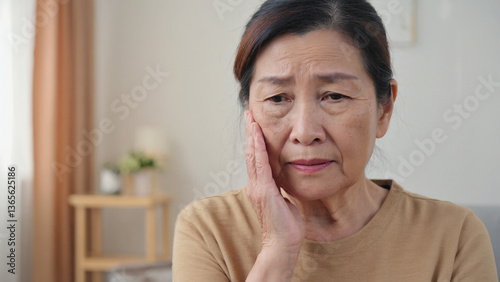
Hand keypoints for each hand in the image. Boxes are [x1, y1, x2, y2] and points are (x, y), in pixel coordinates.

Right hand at [245, 110, 304, 252]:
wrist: (282, 244)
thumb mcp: (284, 202)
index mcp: (260, 187)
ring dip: (252, 136)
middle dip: (251, 132)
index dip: (255, 140)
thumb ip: (281, 190)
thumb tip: (284, 181)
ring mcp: (258, 187)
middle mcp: (255, 185)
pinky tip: (258, 136)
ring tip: (251, 119)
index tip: (255, 125)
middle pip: (251, 153)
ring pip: (253, 156)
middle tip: (249, 114)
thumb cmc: (285, 227)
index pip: (257, 158)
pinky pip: (260, 165)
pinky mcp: (264, 191)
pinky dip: (258, 149)